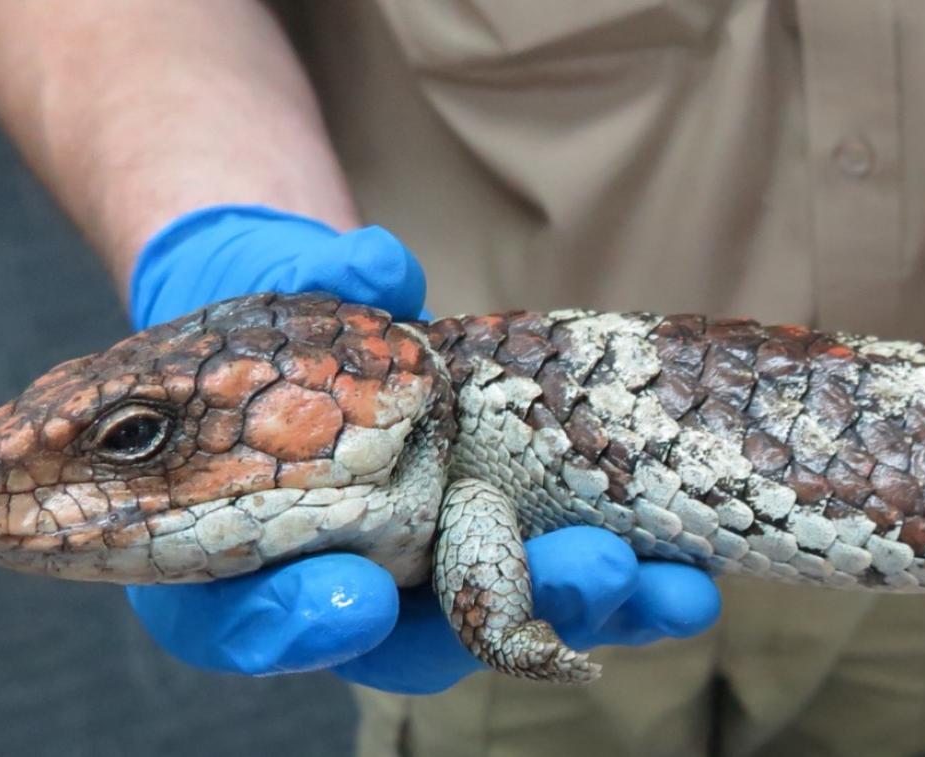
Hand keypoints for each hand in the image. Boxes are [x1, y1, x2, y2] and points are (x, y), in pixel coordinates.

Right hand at [120, 205, 721, 693]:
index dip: (296, 621)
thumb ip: (307, 283)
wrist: (329, 324)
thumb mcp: (268, 287)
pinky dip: (630, 590)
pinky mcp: (514, 568)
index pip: (248, 623)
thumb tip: (375, 264)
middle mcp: (339, 592)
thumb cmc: (270, 319)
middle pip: (404, 639)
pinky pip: (566, 595)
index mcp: (234, 559)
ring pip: (504, 627)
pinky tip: (691, 584)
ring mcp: (435, 588)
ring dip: (582, 606)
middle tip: (570, 577)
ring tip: (642, 577)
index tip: (356, 596)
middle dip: (496, 617)